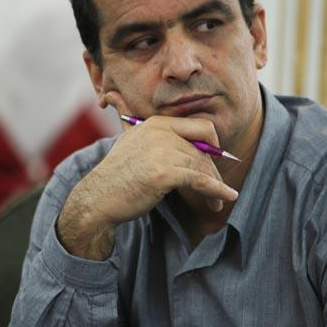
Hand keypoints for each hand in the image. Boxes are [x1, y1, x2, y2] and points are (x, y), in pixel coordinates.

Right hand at [57, 91, 237, 258]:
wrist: (99, 197)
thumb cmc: (118, 176)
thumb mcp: (134, 144)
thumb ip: (156, 138)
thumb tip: (180, 141)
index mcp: (156, 124)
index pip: (200, 127)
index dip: (213, 143)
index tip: (216, 160)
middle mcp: (160, 133)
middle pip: (202, 150)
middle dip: (214, 172)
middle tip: (220, 189)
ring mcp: (161, 152)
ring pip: (202, 167)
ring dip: (215, 186)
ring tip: (218, 202)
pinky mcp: (164, 173)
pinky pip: (199, 180)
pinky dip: (216, 190)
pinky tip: (227, 197)